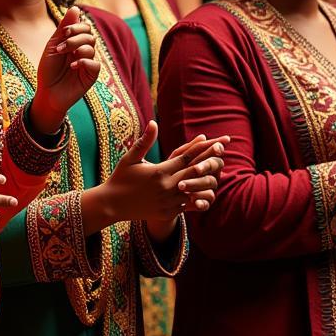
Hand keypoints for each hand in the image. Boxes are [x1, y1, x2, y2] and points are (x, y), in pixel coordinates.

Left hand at [30, 7, 99, 134]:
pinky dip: (84, 62)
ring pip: (92, 48)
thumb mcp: (53, 46)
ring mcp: (88, 63)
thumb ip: (64, 28)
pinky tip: (72, 66)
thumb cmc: (48, 70)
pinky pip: (95, 64)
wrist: (47, 93)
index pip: (84, 27)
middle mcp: (84, 51)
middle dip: (75, 37)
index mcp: (75, 43)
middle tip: (62, 46)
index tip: (64, 32)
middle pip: (90, 35)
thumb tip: (75, 7)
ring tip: (65, 56)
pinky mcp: (91, 76)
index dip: (76, 26)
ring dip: (77, 48)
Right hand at [86, 122, 225, 237]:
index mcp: (159, 172)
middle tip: (223, 149)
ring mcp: (169, 202)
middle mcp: (167, 187)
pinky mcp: (168, 213)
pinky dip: (198, 197)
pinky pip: (189, 205)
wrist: (112, 205)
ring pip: (195, 190)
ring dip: (207, 180)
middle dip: (210, 159)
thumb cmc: (120, 178)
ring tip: (220, 172)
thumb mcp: (131, 158)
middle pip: (194, 171)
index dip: (198, 148)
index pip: (185, 158)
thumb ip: (145, 141)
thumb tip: (154, 122)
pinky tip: (207, 191)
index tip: (210, 139)